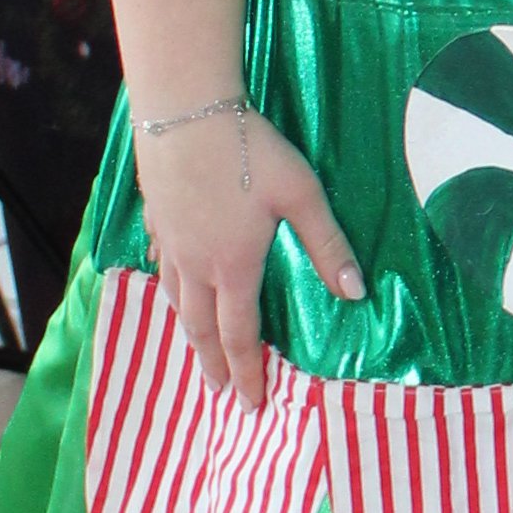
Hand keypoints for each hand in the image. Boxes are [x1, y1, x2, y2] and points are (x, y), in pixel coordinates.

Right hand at [134, 94, 361, 403]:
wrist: (185, 108)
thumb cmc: (249, 149)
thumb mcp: (301, 194)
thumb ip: (327, 245)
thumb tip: (356, 293)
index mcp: (234, 266)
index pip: (240, 336)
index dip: (247, 373)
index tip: (251, 404)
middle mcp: (196, 264)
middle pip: (200, 328)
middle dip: (212, 364)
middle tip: (219, 391)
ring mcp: (170, 241)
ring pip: (175, 300)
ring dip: (188, 331)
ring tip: (196, 349)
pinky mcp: (156, 216)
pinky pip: (162, 265)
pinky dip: (169, 286)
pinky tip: (172, 282)